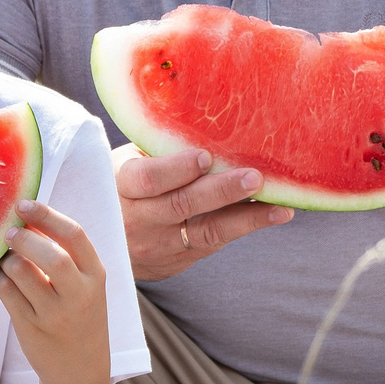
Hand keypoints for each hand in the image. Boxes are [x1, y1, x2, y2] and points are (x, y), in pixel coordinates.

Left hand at [0, 201, 110, 383]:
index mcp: (96, 275)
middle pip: (50, 254)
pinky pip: (5, 292)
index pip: (75, 235)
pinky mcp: (30, 327)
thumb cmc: (80, 317)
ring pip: (21, 272)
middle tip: (7, 231)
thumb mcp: (86, 286)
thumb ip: (66, 255)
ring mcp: (54, 313)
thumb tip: (28, 219)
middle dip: (23, 237)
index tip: (24, 204)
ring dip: (6, 258)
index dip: (47, 215)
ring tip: (4, 257)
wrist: (79, 369)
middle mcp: (79, 294)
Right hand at [113, 143, 293, 282]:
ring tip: (279, 206)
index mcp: (120, 185)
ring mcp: (157, 245)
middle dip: (221, 192)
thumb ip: (158, 149)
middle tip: (255, 177)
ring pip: (205, 232)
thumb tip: (208, 122)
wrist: (105, 241)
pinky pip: (213, 243)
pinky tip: (274, 214)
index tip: (206, 157)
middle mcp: (137, 220)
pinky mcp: (177, 260)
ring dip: (246, 218)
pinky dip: (244, 227)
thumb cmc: (125, 184)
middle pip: (181, 205)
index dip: (177, 169)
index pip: (148, 179)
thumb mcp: (128, 162)